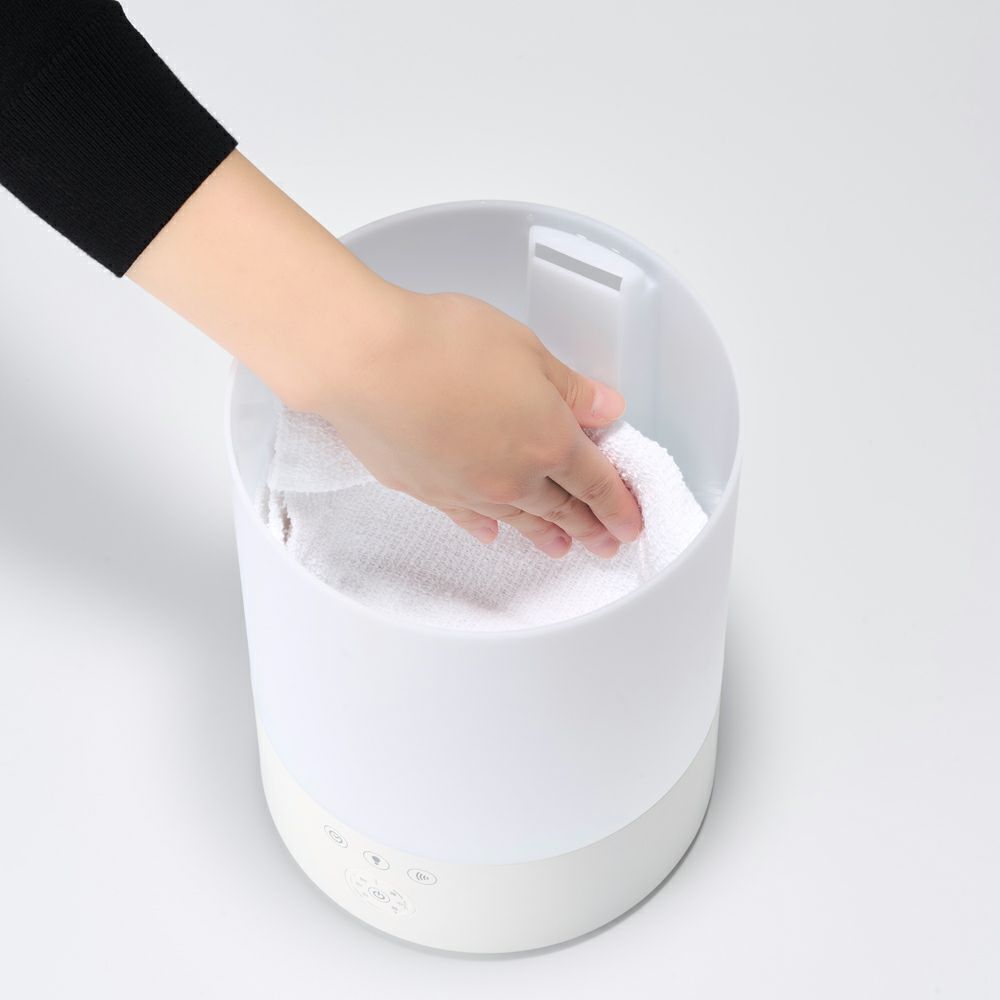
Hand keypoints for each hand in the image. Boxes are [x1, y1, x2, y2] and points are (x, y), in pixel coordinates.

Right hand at [297, 287, 643, 557]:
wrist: (365, 362)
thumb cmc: (443, 345)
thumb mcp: (526, 349)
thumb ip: (570, 387)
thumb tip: (606, 409)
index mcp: (548, 442)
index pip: (597, 482)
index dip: (619, 505)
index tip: (631, 523)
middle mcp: (512, 478)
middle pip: (562, 509)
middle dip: (590, 528)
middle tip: (607, 545)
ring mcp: (467, 490)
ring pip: (517, 521)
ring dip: (543, 536)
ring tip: (559, 549)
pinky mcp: (426, 490)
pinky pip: (466, 518)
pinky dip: (484, 528)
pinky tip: (490, 534)